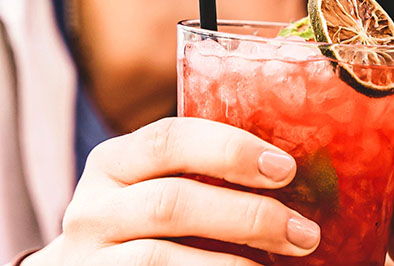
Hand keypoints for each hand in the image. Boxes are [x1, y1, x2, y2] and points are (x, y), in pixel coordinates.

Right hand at [23, 118, 318, 264]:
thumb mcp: (166, 186)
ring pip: (158, 257)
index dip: (230, 150)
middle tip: (305, 232)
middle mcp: (93, 207)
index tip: (286, 169)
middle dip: (248, 216)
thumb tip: (295, 173)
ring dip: (233, 263)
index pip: (169, 139)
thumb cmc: (155, 225)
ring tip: (282, 264)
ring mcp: (89, 255)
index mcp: (115, 162)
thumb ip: (210, 174)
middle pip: (172, 203)